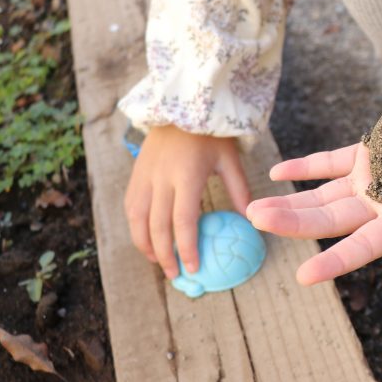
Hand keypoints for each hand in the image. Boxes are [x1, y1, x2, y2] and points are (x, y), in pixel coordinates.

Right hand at [124, 125, 250, 278]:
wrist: (181, 106)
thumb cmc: (212, 135)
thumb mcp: (230, 160)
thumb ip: (239, 190)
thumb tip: (250, 220)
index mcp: (187, 176)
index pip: (183, 221)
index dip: (186, 248)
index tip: (194, 268)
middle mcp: (161, 178)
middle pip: (157, 226)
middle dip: (165, 255)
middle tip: (176, 275)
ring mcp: (144, 176)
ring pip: (137, 219)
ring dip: (145, 245)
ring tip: (158, 263)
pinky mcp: (135, 174)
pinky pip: (130, 206)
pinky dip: (136, 228)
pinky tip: (146, 240)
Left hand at [247, 113, 381, 288]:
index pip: (365, 247)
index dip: (336, 261)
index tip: (304, 276)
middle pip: (332, 219)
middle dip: (294, 221)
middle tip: (255, 220)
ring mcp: (376, 179)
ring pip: (325, 193)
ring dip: (291, 199)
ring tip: (254, 206)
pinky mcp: (375, 152)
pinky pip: (334, 160)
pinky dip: (308, 165)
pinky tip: (279, 171)